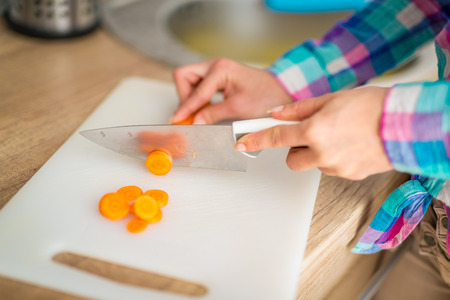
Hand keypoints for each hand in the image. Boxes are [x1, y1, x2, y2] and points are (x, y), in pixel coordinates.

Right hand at [171, 58, 292, 123]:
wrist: (282, 93)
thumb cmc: (266, 96)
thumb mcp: (238, 108)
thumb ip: (213, 114)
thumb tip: (195, 122)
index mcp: (220, 69)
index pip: (195, 91)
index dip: (185, 108)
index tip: (176, 120)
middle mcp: (215, 65)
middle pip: (184, 76)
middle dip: (184, 96)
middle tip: (190, 114)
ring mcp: (216, 70)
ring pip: (189, 81)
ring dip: (190, 97)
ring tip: (199, 113)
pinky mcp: (218, 78)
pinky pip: (199, 86)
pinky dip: (198, 98)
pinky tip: (205, 110)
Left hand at [234, 87, 392, 179]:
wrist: (405, 124)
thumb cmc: (372, 106)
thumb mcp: (331, 99)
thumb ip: (299, 109)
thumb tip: (277, 114)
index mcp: (314, 130)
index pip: (276, 137)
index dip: (255, 140)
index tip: (240, 143)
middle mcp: (322, 153)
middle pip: (290, 159)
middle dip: (294, 148)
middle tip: (310, 133)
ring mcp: (335, 167)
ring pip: (311, 164)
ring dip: (315, 153)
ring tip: (337, 136)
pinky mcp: (347, 176)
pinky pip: (329, 168)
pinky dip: (332, 159)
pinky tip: (348, 145)